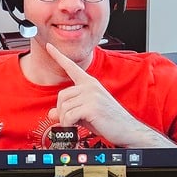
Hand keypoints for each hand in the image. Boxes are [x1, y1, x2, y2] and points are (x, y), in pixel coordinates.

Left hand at [45, 43, 175, 147]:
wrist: (126, 129)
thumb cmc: (109, 121)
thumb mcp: (85, 114)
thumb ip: (69, 111)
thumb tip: (52, 114)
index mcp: (90, 83)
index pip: (71, 67)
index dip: (58, 56)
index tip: (49, 46)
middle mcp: (90, 86)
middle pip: (61, 95)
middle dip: (62, 112)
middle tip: (70, 121)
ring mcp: (91, 95)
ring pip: (64, 107)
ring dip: (65, 120)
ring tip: (76, 125)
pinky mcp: (91, 107)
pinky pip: (68, 116)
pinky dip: (68, 125)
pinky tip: (76, 127)